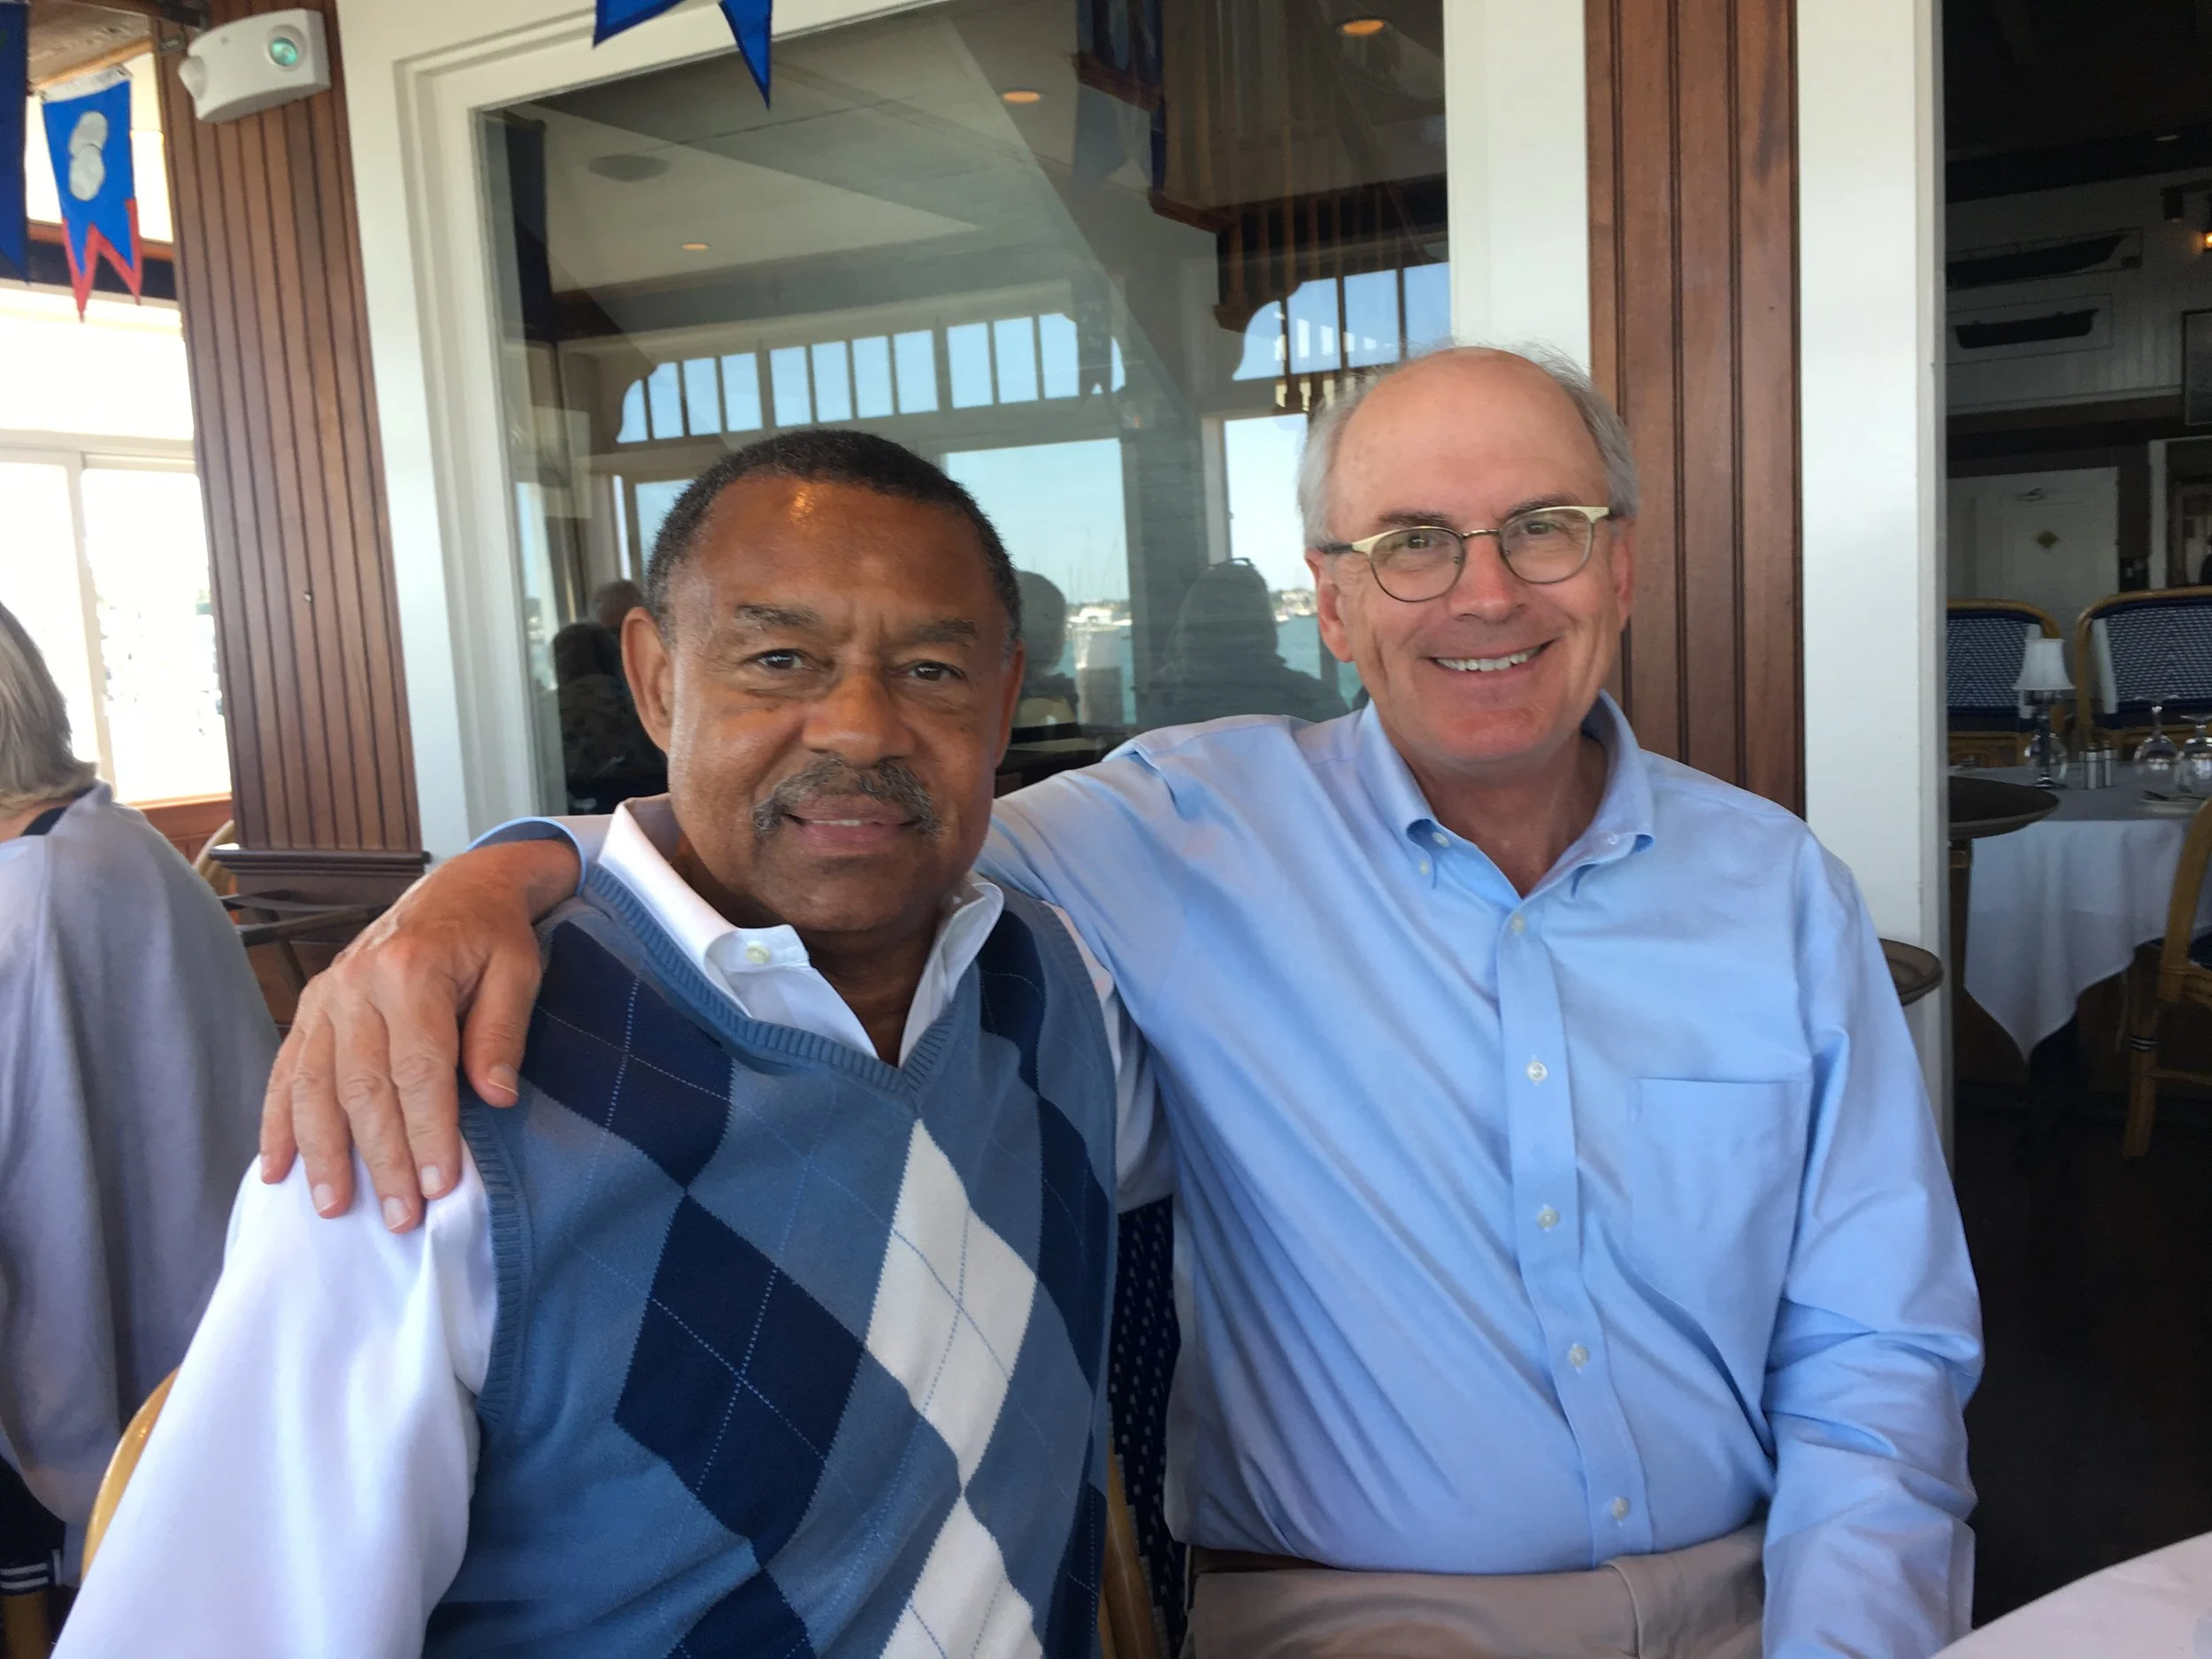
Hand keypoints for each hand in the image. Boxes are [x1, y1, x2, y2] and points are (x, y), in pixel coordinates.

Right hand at [259, 838, 580, 1230]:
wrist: (458, 888)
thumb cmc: (493, 936)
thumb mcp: (517, 972)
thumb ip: (502, 1033)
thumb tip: (496, 1098)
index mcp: (412, 972)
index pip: (418, 1070)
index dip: (428, 1133)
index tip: (440, 1186)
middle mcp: (358, 984)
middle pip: (363, 1087)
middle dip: (380, 1158)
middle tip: (399, 1216)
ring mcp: (326, 996)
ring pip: (315, 1086)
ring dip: (322, 1153)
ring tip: (334, 1207)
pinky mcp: (310, 1007)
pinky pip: (287, 1070)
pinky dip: (277, 1122)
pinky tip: (276, 1168)